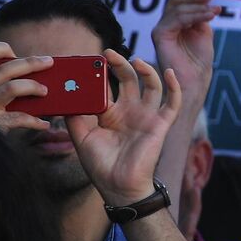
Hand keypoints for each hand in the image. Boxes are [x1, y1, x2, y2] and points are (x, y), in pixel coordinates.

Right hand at [0, 42, 54, 131]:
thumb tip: (37, 70)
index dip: (3, 49)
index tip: (16, 55)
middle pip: (5, 67)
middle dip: (31, 62)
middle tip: (49, 62)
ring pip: (12, 87)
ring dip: (33, 86)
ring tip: (45, 91)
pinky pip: (19, 117)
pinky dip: (35, 121)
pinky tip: (44, 124)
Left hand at [71, 50, 182, 205]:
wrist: (118, 187)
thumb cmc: (100, 166)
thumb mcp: (81, 138)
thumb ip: (75, 116)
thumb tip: (66, 96)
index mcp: (110, 114)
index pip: (107, 86)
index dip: (99, 73)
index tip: (89, 60)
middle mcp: (129, 111)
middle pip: (128, 80)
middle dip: (119, 65)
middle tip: (107, 53)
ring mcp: (146, 116)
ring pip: (151, 85)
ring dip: (145, 70)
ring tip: (134, 60)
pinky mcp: (161, 123)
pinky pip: (172, 102)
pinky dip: (174, 87)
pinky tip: (169, 72)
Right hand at [153, 0, 218, 104]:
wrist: (194, 80)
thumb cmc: (200, 59)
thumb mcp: (204, 31)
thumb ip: (203, 14)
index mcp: (177, 19)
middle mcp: (166, 21)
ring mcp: (161, 28)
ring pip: (177, 7)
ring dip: (198, 6)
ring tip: (215, 10)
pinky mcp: (159, 35)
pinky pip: (176, 19)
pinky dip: (194, 15)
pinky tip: (209, 16)